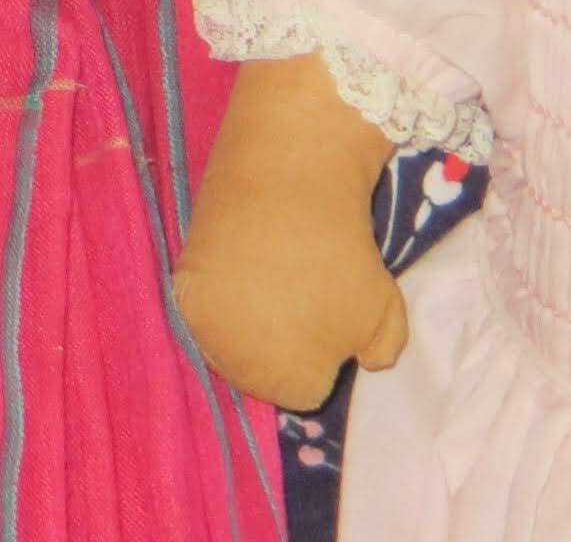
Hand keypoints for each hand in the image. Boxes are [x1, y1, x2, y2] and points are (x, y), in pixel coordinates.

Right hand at [171, 216, 409, 414]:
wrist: (287, 178)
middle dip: (282, 347)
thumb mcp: (386, 312)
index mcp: (282, 382)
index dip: (324, 356)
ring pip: (230, 341)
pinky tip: (244, 264)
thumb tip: (363, 361)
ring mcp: (202, 326)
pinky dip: (224, 291)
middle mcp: (232, 366)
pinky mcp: (184, 286)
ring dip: (248, 322)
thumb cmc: (341, 253)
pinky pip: (208, 308)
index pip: (306, 391)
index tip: (333, 318)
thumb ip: (381, 352)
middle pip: (262, 372)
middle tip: (301, 298)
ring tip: (271, 279)